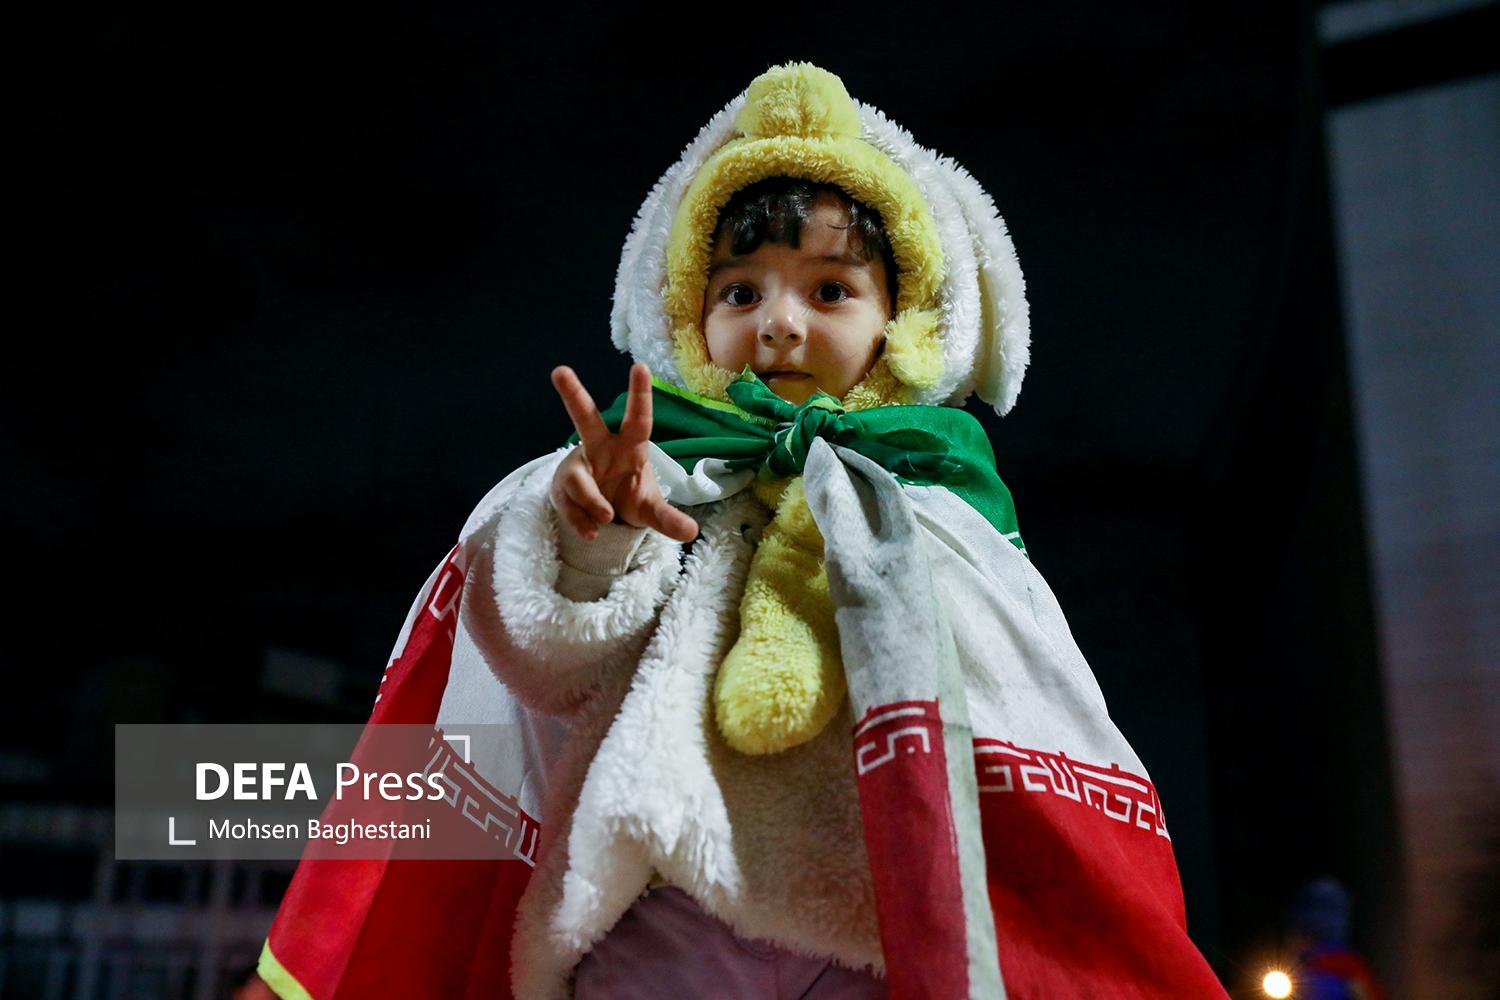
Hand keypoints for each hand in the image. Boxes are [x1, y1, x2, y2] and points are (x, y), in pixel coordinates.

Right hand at [549, 362, 699, 543]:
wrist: (602, 516)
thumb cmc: (629, 496)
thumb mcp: (649, 509)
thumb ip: (667, 519)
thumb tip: (691, 533)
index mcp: (629, 447)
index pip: (638, 420)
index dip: (640, 395)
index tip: (641, 367)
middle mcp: (600, 449)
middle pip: (584, 419)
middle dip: (572, 395)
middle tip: (560, 371)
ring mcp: (578, 467)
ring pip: (577, 479)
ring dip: (591, 501)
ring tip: (605, 519)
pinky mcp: (562, 488)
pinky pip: (569, 504)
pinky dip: (581, 520)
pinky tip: (591, 532)